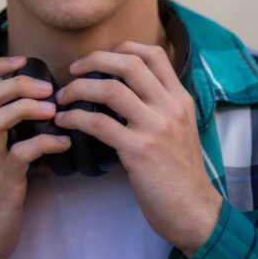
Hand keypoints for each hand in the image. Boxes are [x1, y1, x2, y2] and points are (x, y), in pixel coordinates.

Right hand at [0, 56, 70, 258]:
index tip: (25, 60)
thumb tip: (39, 101)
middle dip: (16, 83)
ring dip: (26, 108)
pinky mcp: (1, 182)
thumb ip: (7, 126)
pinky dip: (45, 144)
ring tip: (53, 110)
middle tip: (47, 87)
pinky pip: (20, 154)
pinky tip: (63, 143)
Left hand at [54, 43, 222, 256]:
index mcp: (180, 98)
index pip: (153, 54)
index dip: (123, 47)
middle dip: (95, 59)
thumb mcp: (179, 128)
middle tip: (74, 69)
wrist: (194, 210)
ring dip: (79, 88)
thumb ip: (158, 106)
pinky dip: (76, 117)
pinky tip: (65, 121)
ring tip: (63, 96)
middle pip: (129, 63)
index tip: (101, 58)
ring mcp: (156, 127)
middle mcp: (170, 106)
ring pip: (111, 89)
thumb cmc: (181, 172)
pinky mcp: (139, 151)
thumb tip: (122, 89)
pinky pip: (100, 123)